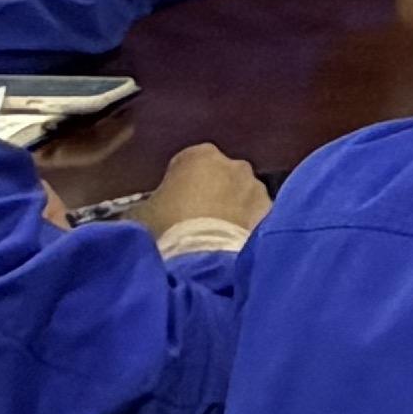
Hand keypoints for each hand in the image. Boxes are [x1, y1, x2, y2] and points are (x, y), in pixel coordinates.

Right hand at [138, 144, 269, 249]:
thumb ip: (150, 204)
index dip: (179, 183)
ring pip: (242, 196)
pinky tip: (232, 246)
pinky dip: (248, 227)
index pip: (188, 162)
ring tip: (215, 237)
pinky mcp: (271, 214)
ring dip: (233, 210)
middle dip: (212, 193)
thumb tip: (146, 213)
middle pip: (220, 176)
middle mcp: (234, 164)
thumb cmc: (166, 228)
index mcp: (200, 155)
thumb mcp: (141, 213)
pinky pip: (256, 217)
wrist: (203, 259)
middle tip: (195, 221)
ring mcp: (257, 188)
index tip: (173, 203)